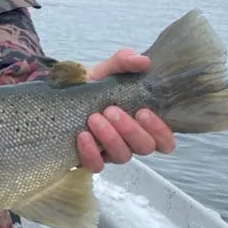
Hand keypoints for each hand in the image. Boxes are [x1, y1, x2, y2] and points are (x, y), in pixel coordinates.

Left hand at [76, 49, 175, 171]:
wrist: (62, 94)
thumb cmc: (94, 85)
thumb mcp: (107, 69)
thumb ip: (124, 61)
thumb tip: (143, 61)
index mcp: (142, 123)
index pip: (165, 140)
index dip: (160, 131)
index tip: (142, 112)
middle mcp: (131, 141)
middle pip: (145, 148)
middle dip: (130, 130)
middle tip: (111, 110)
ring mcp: (111, 152)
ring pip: (123, 156)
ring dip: (110, 138)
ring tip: (93, 118)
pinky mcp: (91, 159)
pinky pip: (96, 166)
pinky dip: (90, 152)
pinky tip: (82, 136)